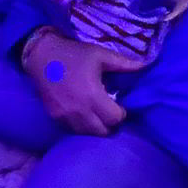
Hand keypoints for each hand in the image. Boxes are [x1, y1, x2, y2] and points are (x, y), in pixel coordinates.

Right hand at [22, 31, 140, 135]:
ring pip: (87, 134)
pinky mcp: (55, 117)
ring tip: (96, 114)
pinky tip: (83, 114)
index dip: (121, 113)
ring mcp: (65, 116)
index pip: (115, 119)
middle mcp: (79, 110)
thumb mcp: (100, 55)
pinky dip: (81, 126)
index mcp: (93, 95)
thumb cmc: (74, 54)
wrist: (41, 55)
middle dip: (109, 124)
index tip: (119, 105)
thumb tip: (146, 65)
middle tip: (109, 112)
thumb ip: (124, 64)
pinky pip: (72, 130)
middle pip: (103, 132)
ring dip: (95, 128)